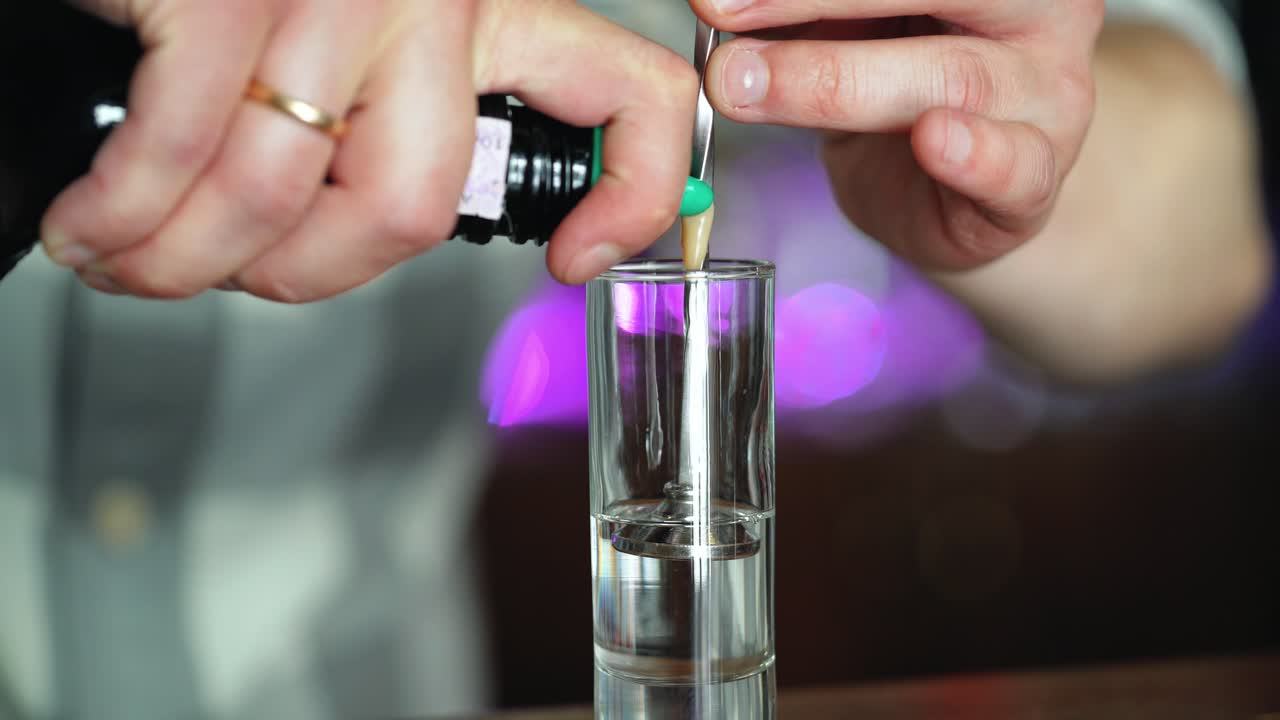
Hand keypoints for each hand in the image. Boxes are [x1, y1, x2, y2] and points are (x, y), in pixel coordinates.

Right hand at [43, 0, 696, 299]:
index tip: (577, 259)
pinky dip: (125, 215)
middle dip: (298, 278)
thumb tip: (367, 234)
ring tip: (125, 257)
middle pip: (414, 208)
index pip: (629, 92)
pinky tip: (95, 224)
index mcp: (487, 10)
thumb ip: (393, 126)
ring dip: (181, 261)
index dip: (628, 195)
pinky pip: (186, 153)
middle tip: (230, 275)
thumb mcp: (353, 46)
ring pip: (281, 198)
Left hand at [690, 0, 1102, 270]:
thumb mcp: (848, 31)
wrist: (955, 197)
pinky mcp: (1038, 176)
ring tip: (748, 84)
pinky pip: (1015, 164)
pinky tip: (935, 139)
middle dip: (811, 0)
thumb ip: (803, 10)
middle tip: (716, 15)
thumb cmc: (902, 94)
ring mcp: (1047, 92)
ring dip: (833, 80)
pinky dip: (973, 153)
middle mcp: (1035, 11)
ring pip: (952, 76)